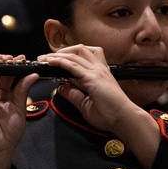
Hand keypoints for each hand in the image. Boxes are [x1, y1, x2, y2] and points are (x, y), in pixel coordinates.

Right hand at [0, 54, 38, 168]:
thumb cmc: (9, 132)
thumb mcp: (20, 108)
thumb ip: (22, 90)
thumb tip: (32, 74)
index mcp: (4, 95)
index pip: (7, 75)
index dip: (14, 66)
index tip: (23, 59)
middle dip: (4, 61)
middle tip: (13, 58)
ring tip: (3, 58)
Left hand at [39, 45, 160, 166]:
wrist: (123, 118)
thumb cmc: (110, 114)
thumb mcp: (86, 104)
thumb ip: (74, 94)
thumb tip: (61, 87)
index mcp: (99, 73)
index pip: (82, 57)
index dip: (68, 56)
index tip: (53, 61)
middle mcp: (99, 68)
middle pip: (79, 50)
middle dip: (62, 51)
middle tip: (46, 58)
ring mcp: (96, 71)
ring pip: (74, 55)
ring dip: (57, 55)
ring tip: (44, 59)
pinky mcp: (93, 78)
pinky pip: (73, 65)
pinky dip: (60, 62)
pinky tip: (51, 62)